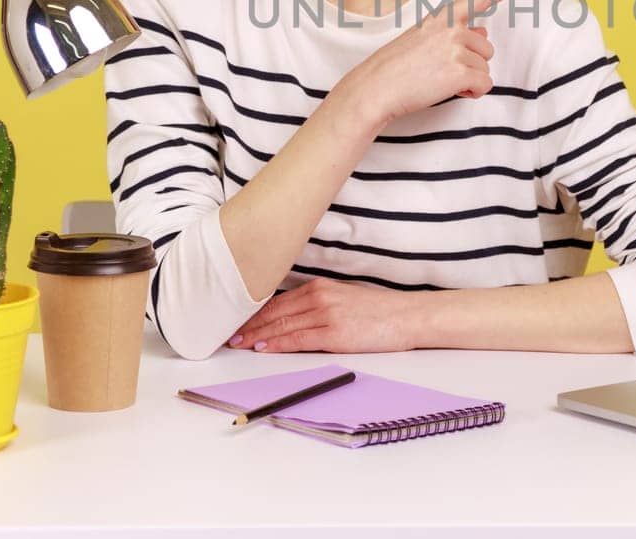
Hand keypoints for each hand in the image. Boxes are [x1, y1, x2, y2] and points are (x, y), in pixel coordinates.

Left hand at [226, 278, 424, 352]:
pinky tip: (263, 348)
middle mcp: (319, 296)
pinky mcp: (335, 332)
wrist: (408, 316)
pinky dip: (276, 344)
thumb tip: (292, 322)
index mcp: (320, 287)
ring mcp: (326, 313)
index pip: (278, 301)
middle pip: (274, 312)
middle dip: (248, 325)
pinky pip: (297, 339)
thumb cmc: (380, 312)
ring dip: (256, 336)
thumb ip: (318, 306)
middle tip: (228, 335)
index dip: (254, 313)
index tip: (237, 322)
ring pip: (281, 325)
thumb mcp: (344, 300)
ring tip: (238, 344)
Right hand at [338, 0, 530, 129]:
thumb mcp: (423, 39)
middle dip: (472, 62)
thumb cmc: (396, 67)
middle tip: (442, 70)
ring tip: (440, 80)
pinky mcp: (460, 72)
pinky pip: (484, 84)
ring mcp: (456, 49)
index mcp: (441, 16)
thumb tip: (484, 29)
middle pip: (486, 46)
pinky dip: (472, 92)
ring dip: (470, 78)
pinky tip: (451, 91)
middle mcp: (451, 28)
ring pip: (485, 67)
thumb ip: (454, 32)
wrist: (375, 88)